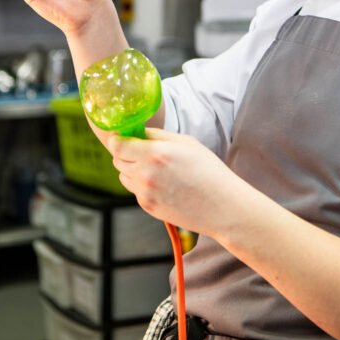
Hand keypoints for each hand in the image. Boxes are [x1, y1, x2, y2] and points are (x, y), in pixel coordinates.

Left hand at [97, 127, 252, 235]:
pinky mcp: (147, 207)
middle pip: (117, 160)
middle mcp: (145, 174)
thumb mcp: (186, 143)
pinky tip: (163, 185)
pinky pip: (135, 190)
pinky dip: (143, 185)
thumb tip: (137, 133)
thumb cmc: (209, 171)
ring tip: (157, 170)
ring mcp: (145, 193)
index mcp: (155, 153)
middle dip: (126, 153)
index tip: (123, 138)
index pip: (117, 145)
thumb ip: (157, 135)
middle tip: (145, 152)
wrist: (222, 206)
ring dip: (133, 170)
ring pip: (124, 176)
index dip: (118, 139)